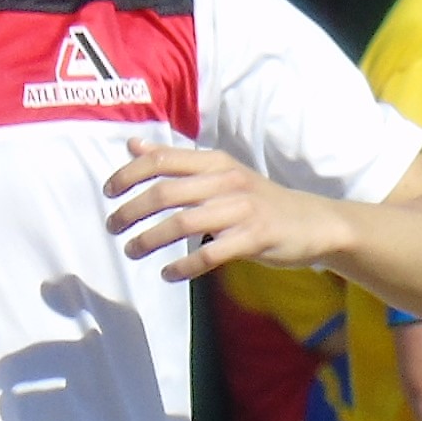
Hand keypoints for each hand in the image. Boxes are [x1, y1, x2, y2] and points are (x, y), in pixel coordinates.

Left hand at [103, 141, 345, 284]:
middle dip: (131, 210)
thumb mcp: (220, 173)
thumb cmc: (258, 199)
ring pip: (183, 222)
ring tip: (132, 251)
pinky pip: (210, 253)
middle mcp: (227, 181)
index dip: (129, 174)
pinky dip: (184, 266)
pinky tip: (168, 274)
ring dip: (150, 239)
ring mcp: (242, 210)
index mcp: (216, 162)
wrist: (313, 222)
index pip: (163, 159)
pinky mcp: (254, 238)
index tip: (108, 192)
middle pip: (166, 192)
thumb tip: (132, 146)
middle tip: (112, 227)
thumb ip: (176, 162)